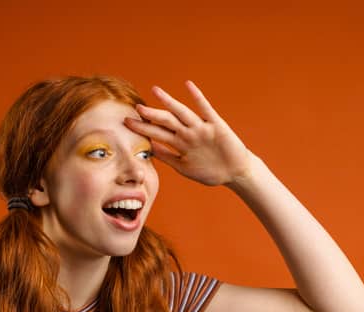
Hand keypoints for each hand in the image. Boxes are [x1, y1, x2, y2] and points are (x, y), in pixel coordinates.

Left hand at [125, 81, 252, 186]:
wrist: (236, 172)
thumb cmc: (211, 171)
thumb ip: (168, 157)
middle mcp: (189, 133)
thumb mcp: (184, 167)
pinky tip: (189, 86)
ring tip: (156, 91)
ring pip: (182, 114)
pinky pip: (206, 110)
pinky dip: (198, 98)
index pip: (158, 133)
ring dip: (169, 102)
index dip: (143, 128)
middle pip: (166, 121)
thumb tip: (149, 149)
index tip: (127, 123)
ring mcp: (202, 129)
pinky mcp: (216, 126)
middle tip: (136, 108)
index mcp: (180, 143)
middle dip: (152, 115)